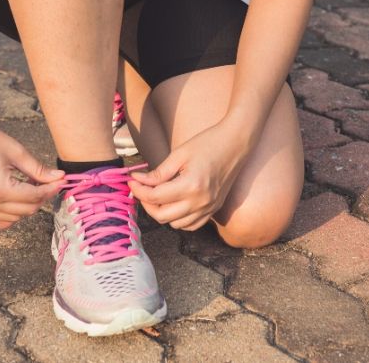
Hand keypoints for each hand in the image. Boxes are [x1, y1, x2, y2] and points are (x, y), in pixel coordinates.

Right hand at [0, 111, 65, 230]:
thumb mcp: (17, 152)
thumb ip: (39, 170)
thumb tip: (60, 178)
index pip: (35, 196)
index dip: (51, 189)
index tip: (61, 181)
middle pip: (27, 210)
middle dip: (42, 197)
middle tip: (48, 182)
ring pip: (13, 218)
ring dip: (26, 206)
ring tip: (29, 187)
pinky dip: (5, 220)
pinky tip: (14, 207)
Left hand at [128, 121, 251, 230]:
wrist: (236, 143)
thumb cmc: (208, 143)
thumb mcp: (179, 155)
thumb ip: (158, 173)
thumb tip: (138, 181)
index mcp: (191, 186)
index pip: (155, 197)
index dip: (139, 190)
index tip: (132, 180)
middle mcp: (201, 202)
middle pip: (162, 216)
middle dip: (147, 203)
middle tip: (141, 189)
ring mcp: (209, 208)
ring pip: (175, 224)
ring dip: (162, 213)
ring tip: (157, 195)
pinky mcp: (214, 209)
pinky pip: (191, 225)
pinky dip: (178, 219)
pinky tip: (174, 204)